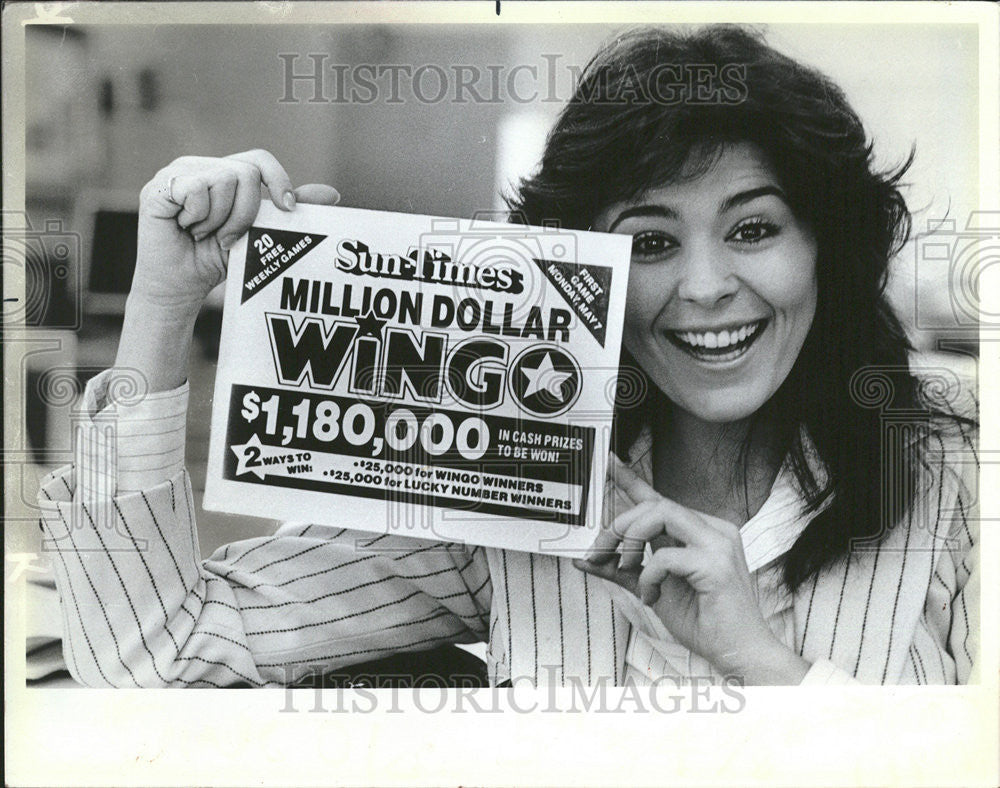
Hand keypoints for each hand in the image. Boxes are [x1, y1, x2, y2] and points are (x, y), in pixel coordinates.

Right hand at [133, 149, 339, 308]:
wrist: (181, 289)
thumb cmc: (216, 260)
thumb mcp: (261, 235)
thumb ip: (289, 212)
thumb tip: (332, 194)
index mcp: (223, 172)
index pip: (258, 160)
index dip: (277, 180)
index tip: (286, 209)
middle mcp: (200, 166)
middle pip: (245, 172)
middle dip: (246, 213)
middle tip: (227, 236)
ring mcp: (177, 173)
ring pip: (222, 178)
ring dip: (220, 218)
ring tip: (204, 233)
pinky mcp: (157, 187)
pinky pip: (194, 188)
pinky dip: (198, 216)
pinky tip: (187, 228)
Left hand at [574, 456, 809, 683]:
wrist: (740, 653)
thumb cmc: (703, 622)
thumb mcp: (651, 589)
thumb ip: (621, 571)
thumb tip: (584, 560)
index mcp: (700, 532)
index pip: (660, 500)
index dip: (631, 480)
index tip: (608, 464)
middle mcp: (712, 530)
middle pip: (654, 505)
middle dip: (619, 526)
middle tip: (600, 551)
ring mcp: (718, 544)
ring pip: (660, 516)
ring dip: (631, 541)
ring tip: (626, 568)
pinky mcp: (716, 565)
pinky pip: (665, 555)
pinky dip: (648, 575)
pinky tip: (652, 595)